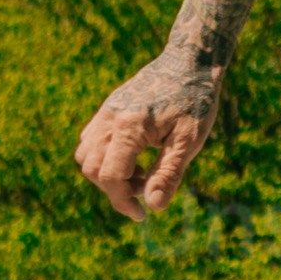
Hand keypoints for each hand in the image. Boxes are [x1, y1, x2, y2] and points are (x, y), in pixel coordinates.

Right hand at [75, 51, 224, 216]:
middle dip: (114, 189)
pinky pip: (90, 139)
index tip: (141, 215)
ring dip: (107, 173)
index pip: (109, 176)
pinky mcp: (108, 109)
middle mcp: (110, 118)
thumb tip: (153, 207)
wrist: (189, 64)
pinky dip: (104, 157)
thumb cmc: (195, 103)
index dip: (122, 201)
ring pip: (85, 154)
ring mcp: (106, 112)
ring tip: (140, 172)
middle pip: (91, 168)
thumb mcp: (188, 142)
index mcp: (130, 127)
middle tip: (146, 188)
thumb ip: (168, 174)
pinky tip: (133, 157)